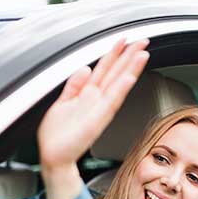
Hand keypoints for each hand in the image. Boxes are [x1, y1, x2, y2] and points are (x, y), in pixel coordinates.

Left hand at [37, 38, 149, 170]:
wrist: (54, 157)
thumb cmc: (58, 136)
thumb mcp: (62, 103)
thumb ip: (73, 85)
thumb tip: (84, 67)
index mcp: (87, 95)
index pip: (104, 69)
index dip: (114, 54)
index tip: (124, 41)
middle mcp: (96, 101)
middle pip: (115, 73)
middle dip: (128, 56)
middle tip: (143, 41)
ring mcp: (98, 110)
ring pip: (117, 84)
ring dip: (130, 69)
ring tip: (142, 54)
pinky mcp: (97, 121)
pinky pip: (110, 102)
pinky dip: (120, 90)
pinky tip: (128, 78)